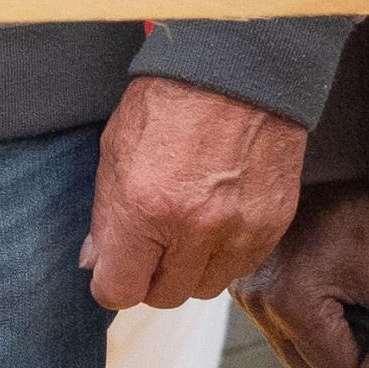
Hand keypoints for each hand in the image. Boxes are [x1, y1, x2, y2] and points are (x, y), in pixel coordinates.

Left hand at [84, 73, 305, 313]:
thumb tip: (96, 261)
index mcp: (144, 209)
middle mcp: (193, 229)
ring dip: (190, 270)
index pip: (120, 290)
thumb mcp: (115, 150)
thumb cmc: (170, 102)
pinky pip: (241, 267)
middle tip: (149, 247)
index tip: (113, 271)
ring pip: (205, 288)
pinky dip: (224, 255)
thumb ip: (106, 215)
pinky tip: (216, 221)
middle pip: (164, 296)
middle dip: (150, 278)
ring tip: (186, 230)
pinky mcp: (271, 226)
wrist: (238, 71)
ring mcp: (238, 231)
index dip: (112, 284)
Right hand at [235, 183, 368, 367]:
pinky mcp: (243, 288)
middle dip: (343, 354)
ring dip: (321, 341)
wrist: (317, 165)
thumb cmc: (351, 211)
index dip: (368, 356)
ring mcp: (245, 298)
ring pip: (292, 353)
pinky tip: (317, 290)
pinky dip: (302, 323)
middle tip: (362, 315)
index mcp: (291, 303)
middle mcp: (258, 306)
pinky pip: (278, 329)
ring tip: (339, 299)